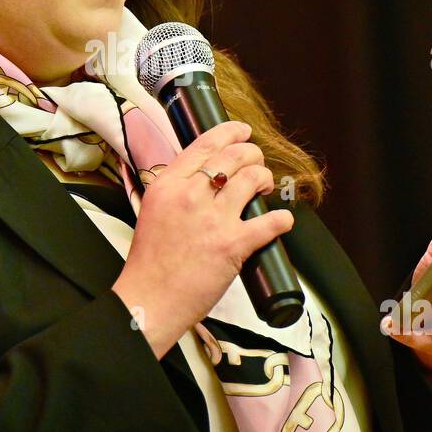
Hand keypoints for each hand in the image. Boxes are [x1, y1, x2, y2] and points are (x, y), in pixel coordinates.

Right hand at [113, 121, 295, 359]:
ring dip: (265, 179)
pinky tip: (282, 221)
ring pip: (253, 179)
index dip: (230, 132)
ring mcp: (213, 219)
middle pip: (233, 157)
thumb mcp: (153, 211)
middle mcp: (190, 196)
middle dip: (252, 155)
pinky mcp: (233, 244)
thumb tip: (205, 179)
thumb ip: (176, 191)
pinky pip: (269, 222)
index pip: (205, 144)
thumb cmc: (150, 263)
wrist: (149, 299)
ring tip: (265, 187)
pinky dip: (281, 220)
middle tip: (256, 164)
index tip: (243, 131)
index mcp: (167, 185)